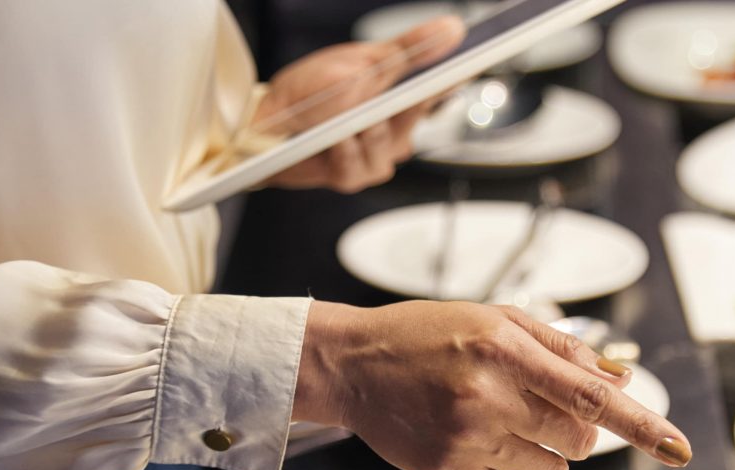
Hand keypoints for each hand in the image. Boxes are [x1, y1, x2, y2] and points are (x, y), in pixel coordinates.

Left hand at [253, 17, 464, 192]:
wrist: (262, 122)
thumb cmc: (311, 91)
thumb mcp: (364, 61)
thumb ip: (410, 49)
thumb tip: (452, 28)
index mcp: (402, 96)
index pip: (441, 85)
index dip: (457, 74)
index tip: (471, 62)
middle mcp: (396, 129)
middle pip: (416, 114)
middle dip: (396, 100)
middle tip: (381, 88)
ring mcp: (377, 155)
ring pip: (388, 144)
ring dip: (363, 128)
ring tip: (344, 120)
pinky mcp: (353, 176)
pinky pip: (360, 165)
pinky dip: (344, 150)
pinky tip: (333, 139)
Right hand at [294, 301, 692, 469]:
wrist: (354, 364)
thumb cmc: (428, 332)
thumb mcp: (497, 319)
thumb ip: (562, 346)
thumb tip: (623, 374)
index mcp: (505, 349)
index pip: (591, 395)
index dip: (642, 425)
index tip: (679, 449)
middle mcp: (488, 396)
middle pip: (579, 438)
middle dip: (579, 427)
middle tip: (542, 404)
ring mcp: (467, 439)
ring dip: (549, 451)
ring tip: (508, 420)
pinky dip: (517, 468)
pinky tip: (483, 436)